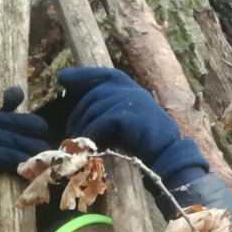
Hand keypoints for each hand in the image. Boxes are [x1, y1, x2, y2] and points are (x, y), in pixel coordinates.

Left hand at [58, 68, 206, 189]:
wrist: (168, 156)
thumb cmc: (149, 145)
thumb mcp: (129, 124)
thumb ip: (112, 113)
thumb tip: (85, 116)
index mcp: (132, 89)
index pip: (104, 75)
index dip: (82, 76)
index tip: (63, 78)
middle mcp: (131, 90)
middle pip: (94, 94)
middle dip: (79, 113)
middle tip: (70, 131)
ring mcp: (130, 100)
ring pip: (95, 107)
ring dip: (83, 126)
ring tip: (77, 142)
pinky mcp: (127, 114)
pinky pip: (101, 121)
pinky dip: (91, 134)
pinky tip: (88, 145)